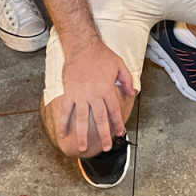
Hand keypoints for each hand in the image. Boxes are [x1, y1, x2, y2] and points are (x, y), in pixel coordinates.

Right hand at [58, 39, 135, 153]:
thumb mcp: (120, 64)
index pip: (114, 110)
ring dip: (82, 135)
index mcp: (107, 89)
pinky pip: (66, 111)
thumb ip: (128, 79)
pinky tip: (62, 134)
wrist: (82, 46)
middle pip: (100, 119)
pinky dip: (63, 123)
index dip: (118, 123)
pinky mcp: (69, 93)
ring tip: (82, 149)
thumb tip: (133, 93)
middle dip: (104, 134)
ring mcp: (80, 96)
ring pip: (82, 119)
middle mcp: (94, 95)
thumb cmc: (102, 55)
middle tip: (107, 148)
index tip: (120, 133)